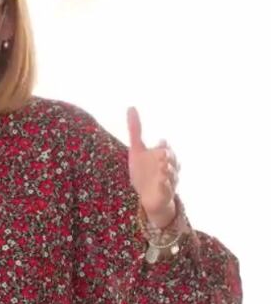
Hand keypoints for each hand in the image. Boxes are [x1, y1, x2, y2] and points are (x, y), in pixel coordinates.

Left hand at [127, 107, 178, 227]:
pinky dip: (166, 186)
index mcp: (163, 156)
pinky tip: (162, 182)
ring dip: (169, 170)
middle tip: (162, 153)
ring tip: (163, 166)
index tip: (161, 143)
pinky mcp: (165, 194)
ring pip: (172, 175)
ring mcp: (168, 181)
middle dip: (169, 157)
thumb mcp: (137, 149)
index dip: (163, 146)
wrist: (148, 196)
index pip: (166, 148)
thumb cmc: (144, 171)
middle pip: (172, 160)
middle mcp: (169, 168)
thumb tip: (131, 107)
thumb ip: (135, 130)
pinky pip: (167, 190)